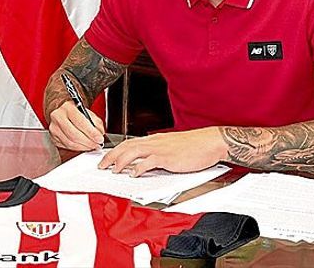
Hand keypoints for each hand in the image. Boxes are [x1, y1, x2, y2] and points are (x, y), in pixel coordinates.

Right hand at [48, 101, 104, 150]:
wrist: (60, 109)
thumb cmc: (75, 110)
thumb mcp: (87, 111)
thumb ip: (95, 122)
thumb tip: (100, 134)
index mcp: (68, 108)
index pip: (80, 122)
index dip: (91, 133)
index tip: (99, 138)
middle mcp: (58, 117)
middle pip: (74, 135)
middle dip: (88, 142)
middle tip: (97, 144)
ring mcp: (54, 128)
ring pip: (70, 143)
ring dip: (84, 147)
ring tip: (92, 146)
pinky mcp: (53, 137)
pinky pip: (66, 146)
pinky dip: (77, 148)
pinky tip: (83, 146)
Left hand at [98, 127, 226, 175]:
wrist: (211, 142)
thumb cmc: (196, 146)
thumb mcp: (172, 147)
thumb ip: (159, 153)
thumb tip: (147, 163)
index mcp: (155, 140)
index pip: (129, 142)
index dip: (116, 150)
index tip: (108, 158)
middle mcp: (155, 142)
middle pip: (126, 146)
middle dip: (111, 156)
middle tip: (102, 165)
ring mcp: (160, 149)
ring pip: (133, 152)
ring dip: (120, 161)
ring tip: (113, 170)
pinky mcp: (168, 157)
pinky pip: (149, 162)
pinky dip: (139, 168)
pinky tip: (133, 174)